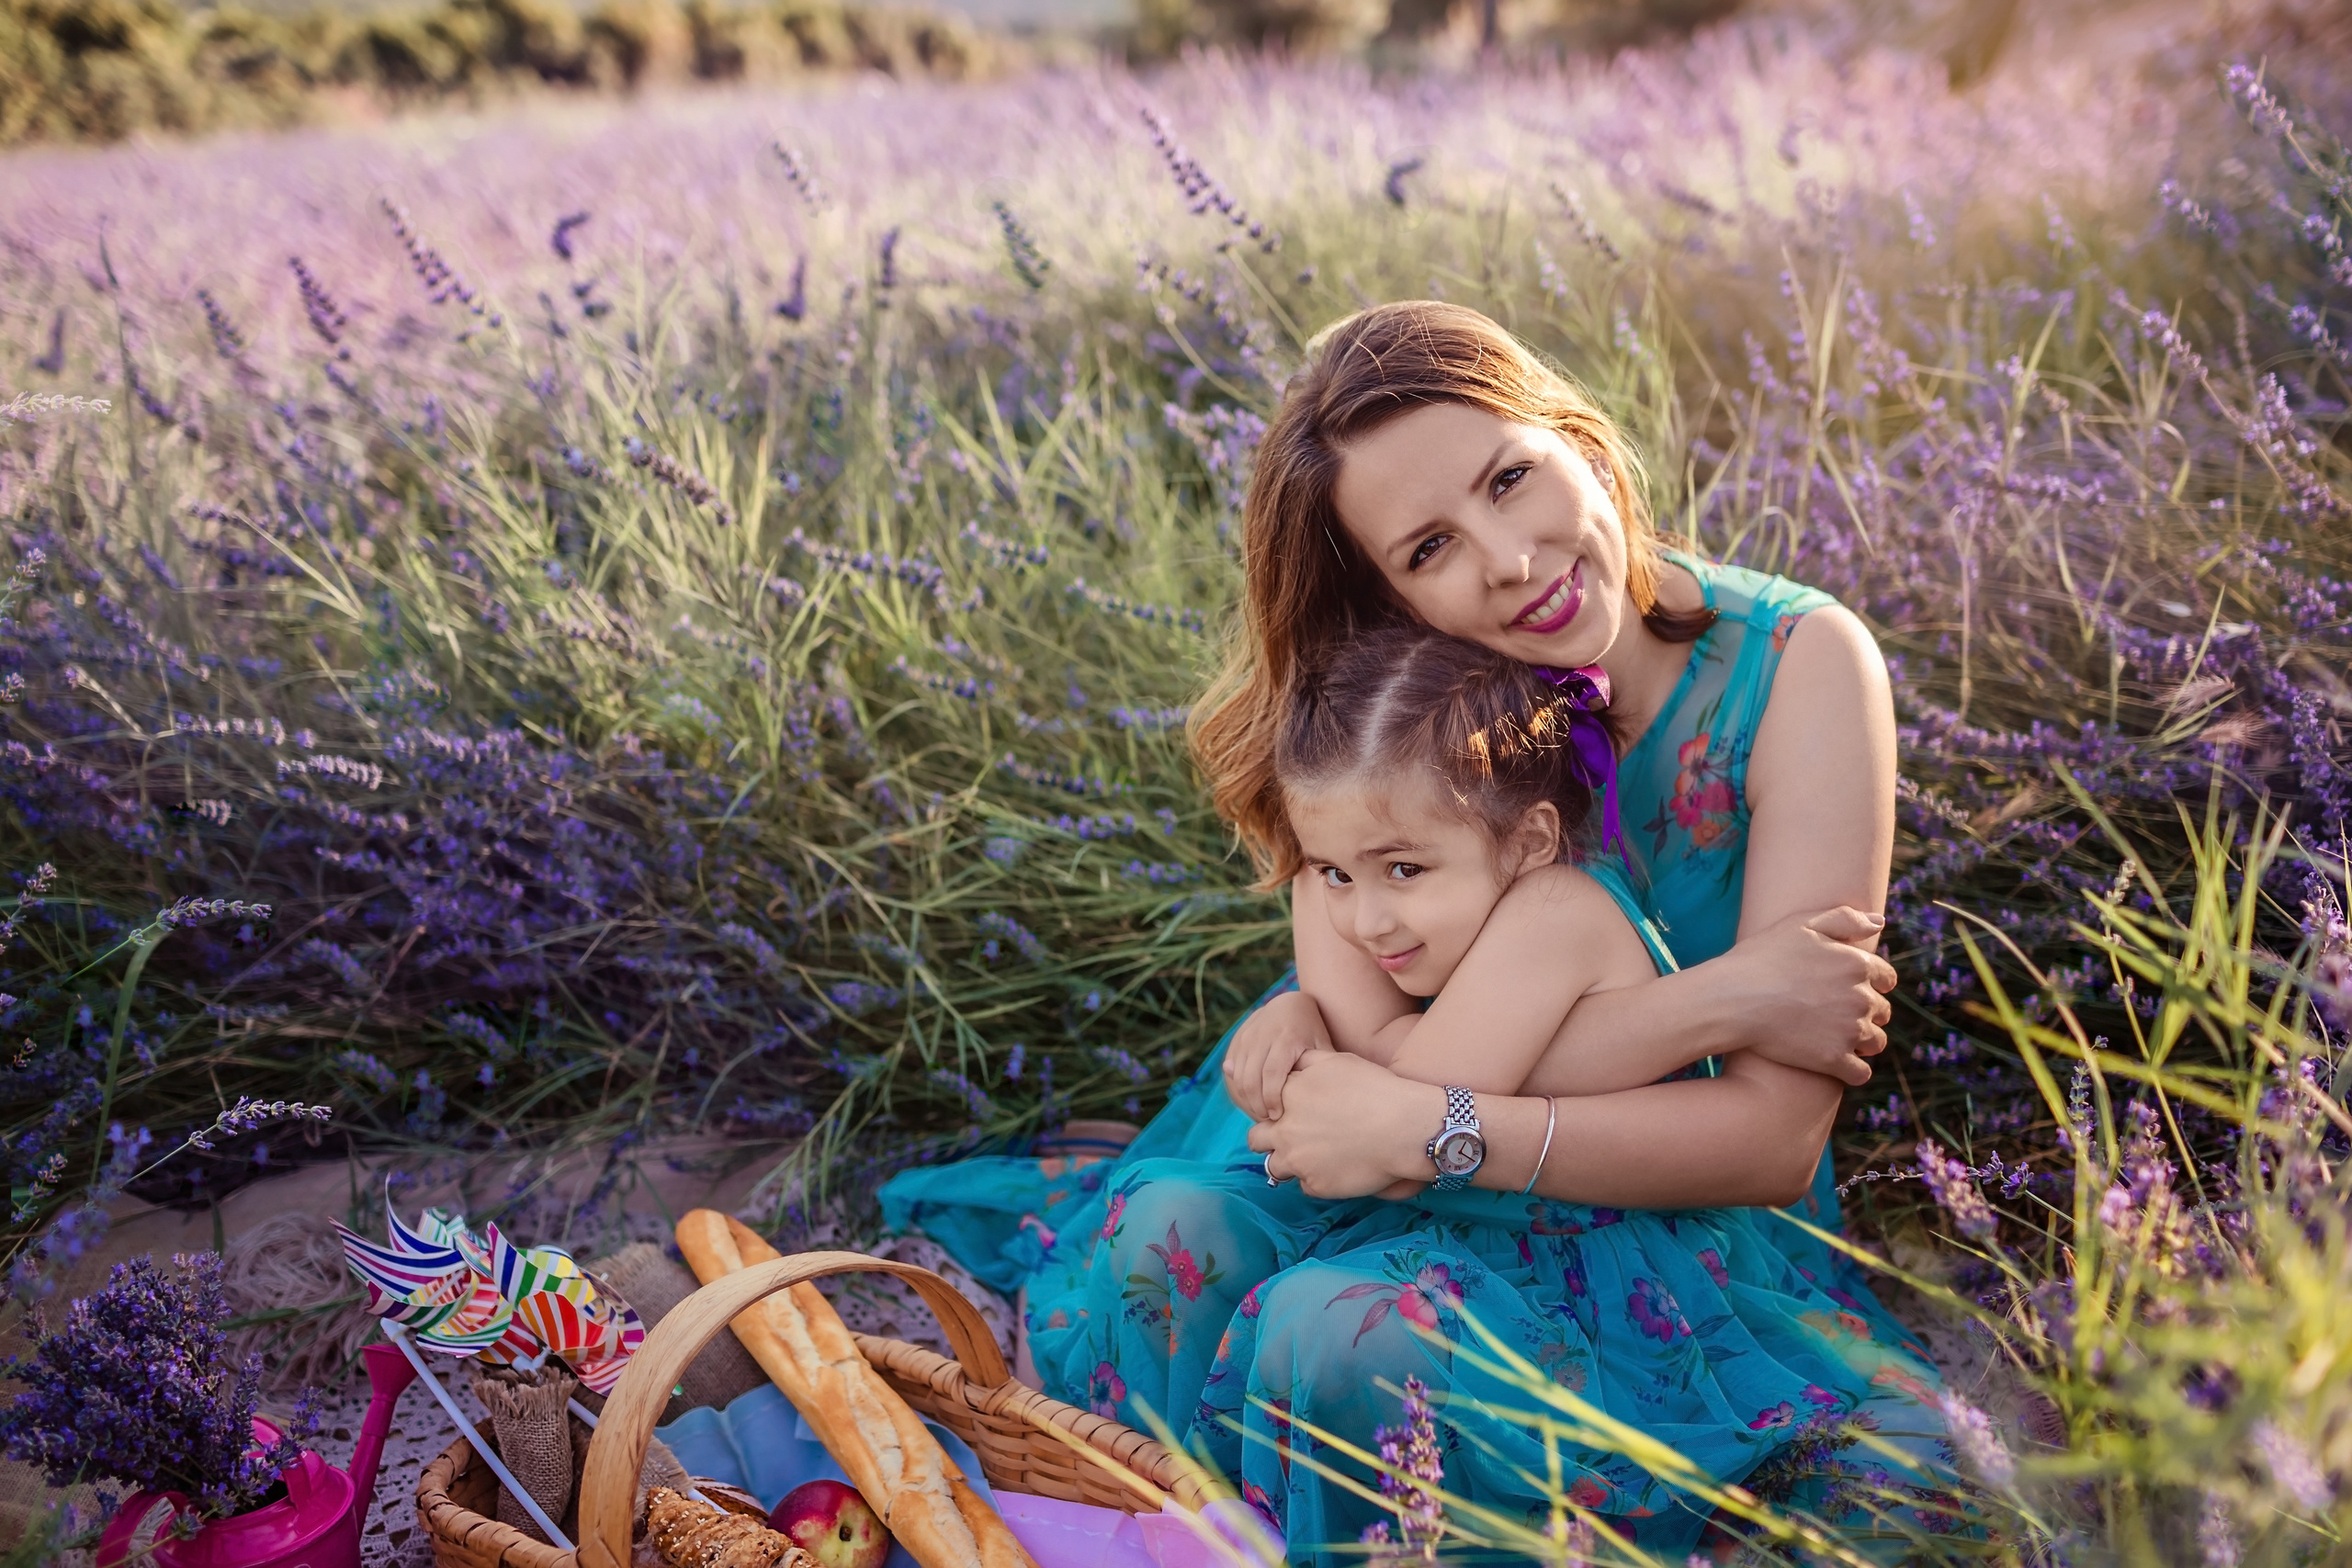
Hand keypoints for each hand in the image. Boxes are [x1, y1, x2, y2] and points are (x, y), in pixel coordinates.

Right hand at [1222, 989, 1332, 1120]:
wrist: (1289, 1004)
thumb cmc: (1312, 1031)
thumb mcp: (1322, 1045)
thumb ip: (1322, 1068)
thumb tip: (1321, 1097)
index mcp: (1286, 1037)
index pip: (1272, 1073)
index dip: (1272, 1098)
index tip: (1278, 1117)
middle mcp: (1262, 1035)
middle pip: (1251, 1078)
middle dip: (1257, 1105)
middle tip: (1268, 1122)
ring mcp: (1246, 1037)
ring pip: (1238, 1077)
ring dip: (1246, 1101)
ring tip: (1261, 1116)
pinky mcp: (1236, 1041)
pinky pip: (1231, 1073)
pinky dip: (1238, 1092)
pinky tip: (1252, 1104)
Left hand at [1248, 1051, 1440, 1198]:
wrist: (1404, 1127)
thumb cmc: (1375, 1089)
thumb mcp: (1337, 1061)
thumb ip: (1305, 1062)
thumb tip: (1290, 1063)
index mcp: (1287, 1096)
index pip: (1260, 1105)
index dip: (1274, 1108)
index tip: (1290, 1111)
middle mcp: (1285, 1130)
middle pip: (1256, 1139)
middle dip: (1269, 1138)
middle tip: (1292, 1136)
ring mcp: (1298, 1161)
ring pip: (1275, 1167)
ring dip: (1288, 1162)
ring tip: (1311, 1156)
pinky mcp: (1316, 1185)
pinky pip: (1305, 1186)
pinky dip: (1317, 1178)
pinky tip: (1336, 1168)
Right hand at [1724, 907, 1896, 1086]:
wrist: (1732, 999)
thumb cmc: (1761, 958)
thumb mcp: (1801, 924)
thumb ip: (1845, 919)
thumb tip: (1880, 923)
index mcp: (1857, 964)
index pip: (1886, 978)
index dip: (1872, 983)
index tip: (1852, 988)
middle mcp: (1862, 998)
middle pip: (1882, 1012)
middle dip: (1866, 1012)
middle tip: (1837, 1013)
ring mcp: (1850, 1031)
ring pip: (1876, 1042)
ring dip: (1863, 1042)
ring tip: (1836, 1038)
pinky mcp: (1834, 1060)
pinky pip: (1860, 1073)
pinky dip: (1851, 1070)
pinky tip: (1835, 1063)